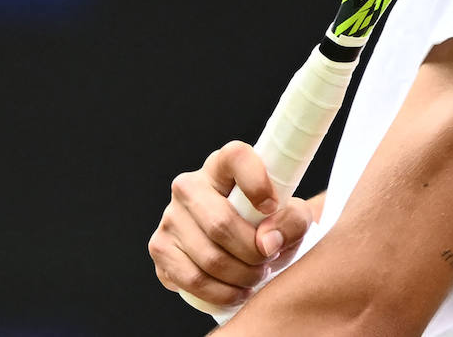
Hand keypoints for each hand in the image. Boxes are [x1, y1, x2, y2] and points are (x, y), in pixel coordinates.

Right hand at [148, 141, 316, 308]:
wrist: (238, 249)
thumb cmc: (265, 225)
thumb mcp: (289, 218)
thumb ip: (292, 221)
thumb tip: (267, 242)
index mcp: (221, 166)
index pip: (235, 157)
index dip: (256, 181)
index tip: (273, 206)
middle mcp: (188, 186)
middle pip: (221, 223)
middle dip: (253, 253)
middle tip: (268, 260)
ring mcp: (170, 217)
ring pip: (210, 258)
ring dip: (242, 277)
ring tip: (256, 276)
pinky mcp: (160, 248)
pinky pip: (193, 280)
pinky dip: (223, 294)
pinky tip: (238, 291)